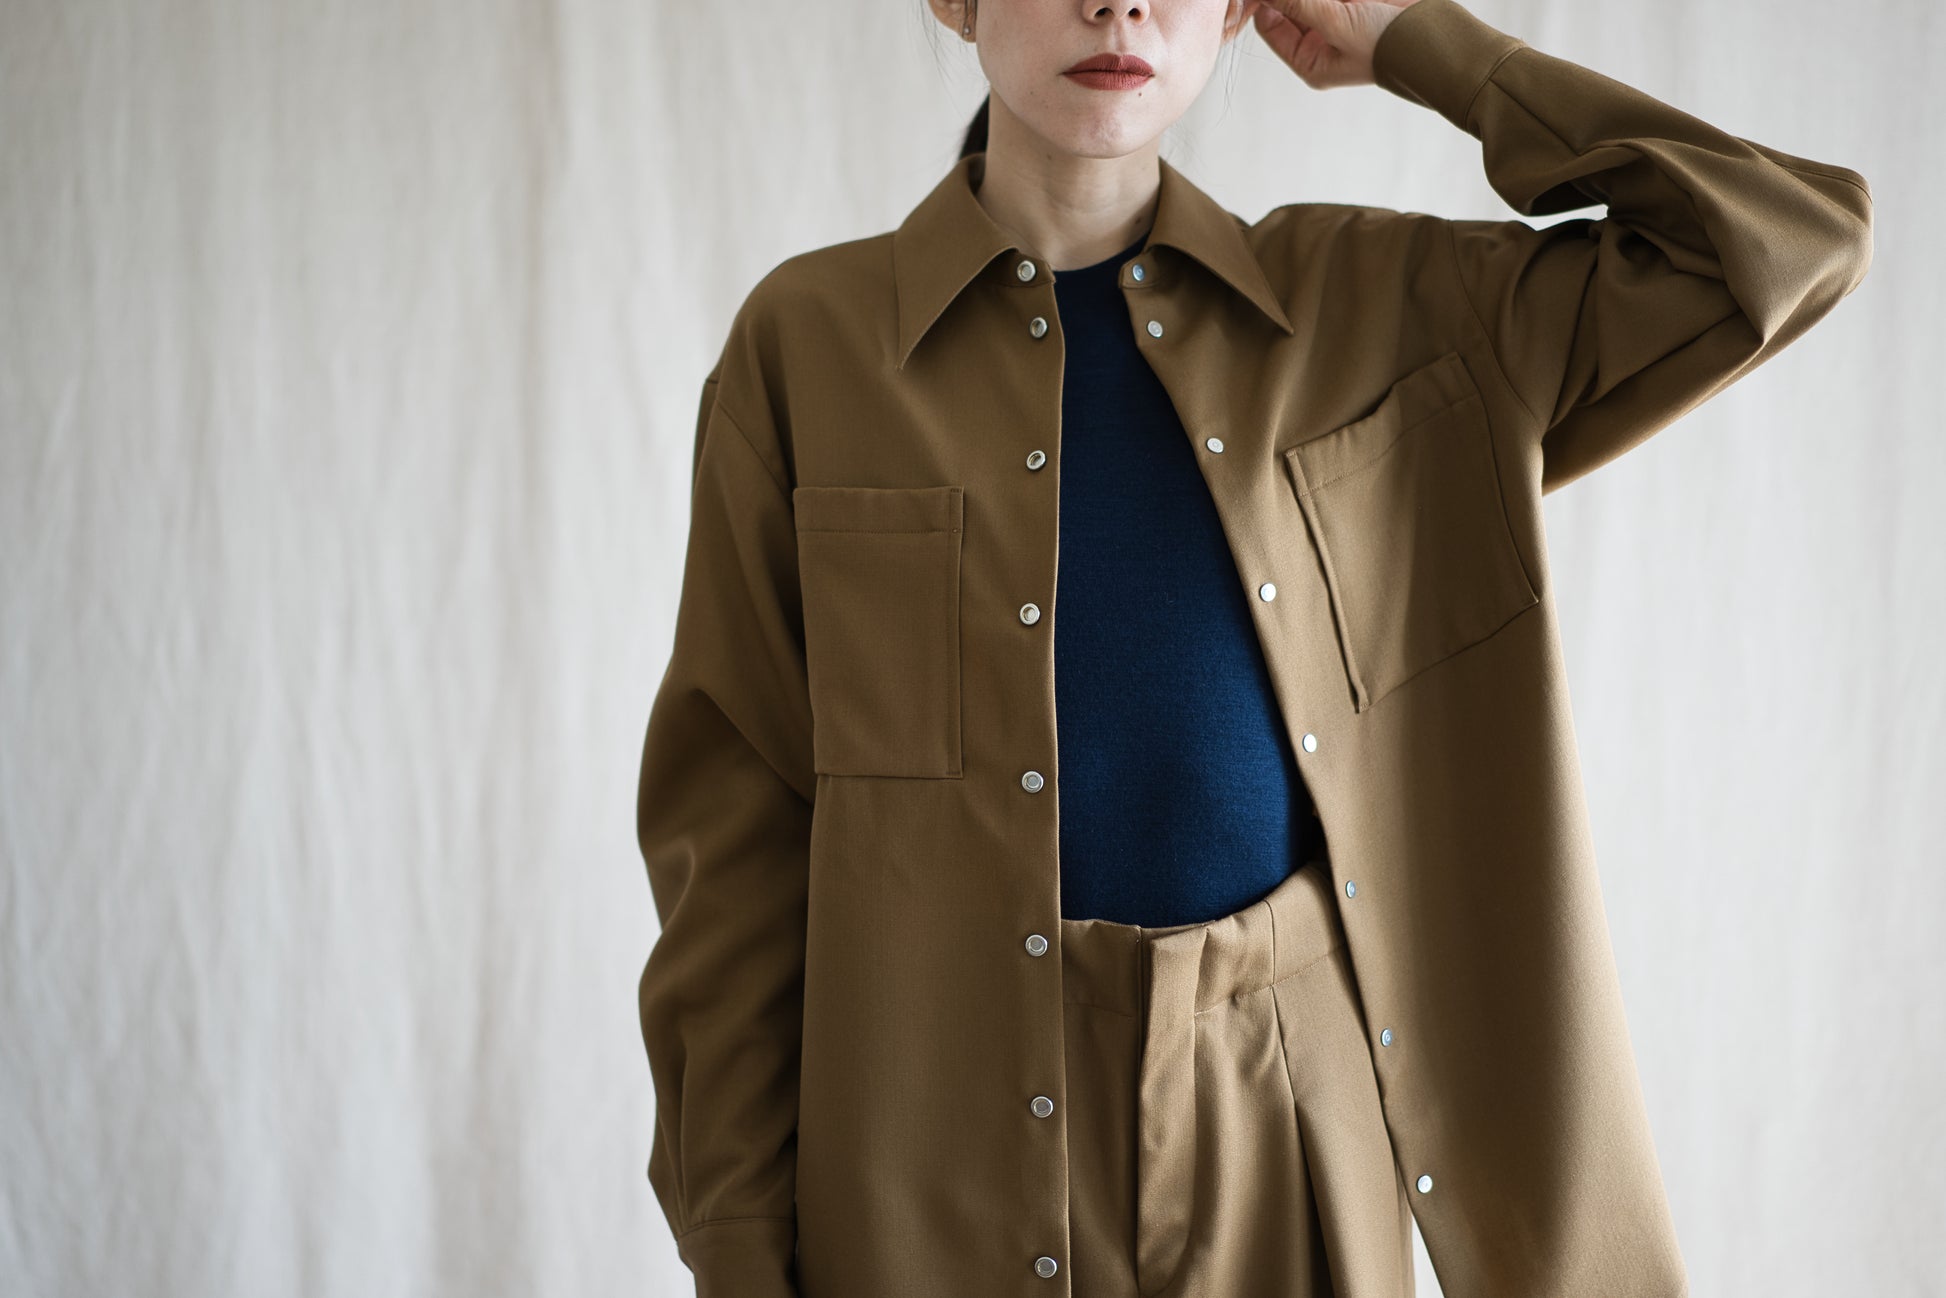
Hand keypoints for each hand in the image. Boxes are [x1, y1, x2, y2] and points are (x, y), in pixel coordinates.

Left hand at [1243, 0, 1420, 90]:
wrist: (1434, 35)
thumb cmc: (1386, 45)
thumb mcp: (1334, 23)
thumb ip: (1296, 4)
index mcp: (1310, 60)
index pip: (1270, 26)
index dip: (1260, 3)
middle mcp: (1321, 40)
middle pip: (1289, 5)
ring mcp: (1338, 18)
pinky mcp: (1355, 1)